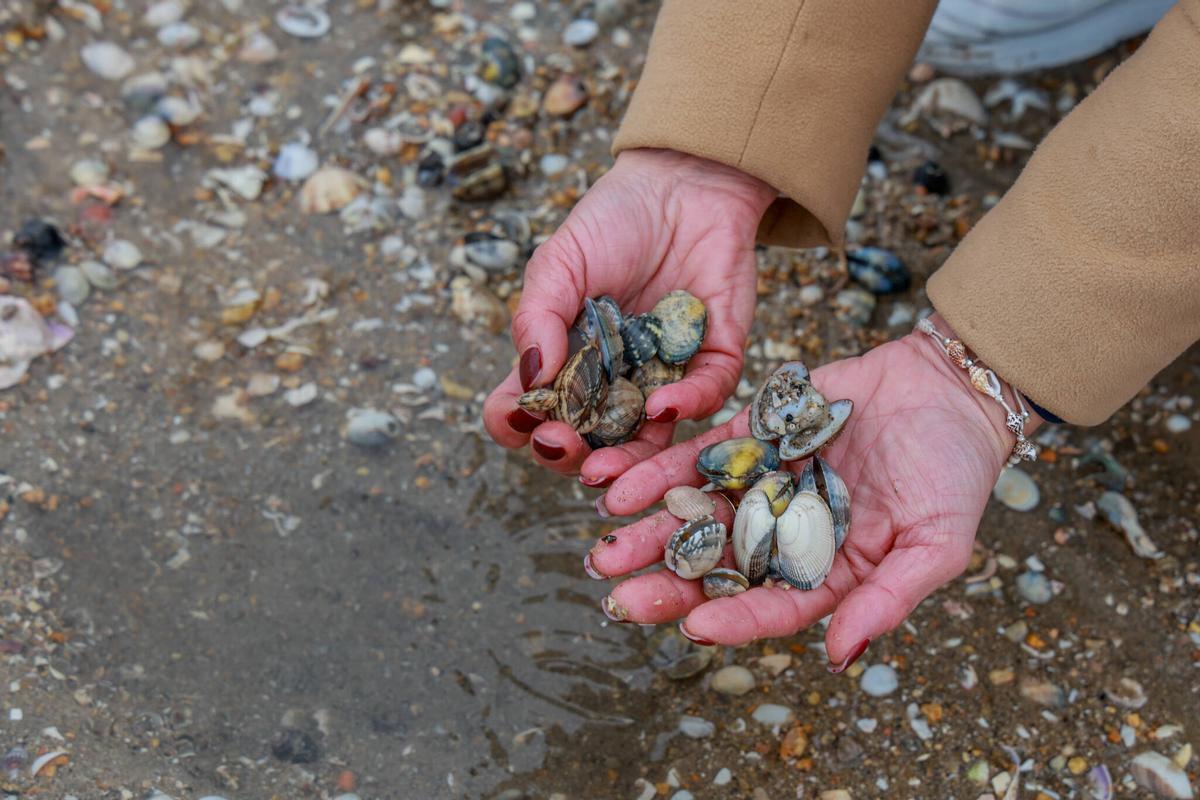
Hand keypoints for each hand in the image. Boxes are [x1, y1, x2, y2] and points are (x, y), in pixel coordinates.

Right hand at [483, 149, 776, 479]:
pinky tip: (661, 406)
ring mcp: (662, 374)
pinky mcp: (713, 359)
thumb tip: (529, 378)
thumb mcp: (559, 262)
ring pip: (645, 440)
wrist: (687, 181)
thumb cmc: (613, 220)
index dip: (517, 425)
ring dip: (624, 461)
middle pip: (586, 441)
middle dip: (567, 455)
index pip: (532, 410)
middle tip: (558, 445)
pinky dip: (683, 407)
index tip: (519, 419)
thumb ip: (538, 317)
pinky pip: (703, 397)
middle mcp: (613, 379)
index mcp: (566, 359)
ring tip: (602, 466)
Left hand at [586, 325, 1035, 669]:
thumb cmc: (956, 472)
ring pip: (696, 515)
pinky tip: (617, 486)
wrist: (948, 388)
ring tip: (604, 548)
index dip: (736, 618)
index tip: (694, 626)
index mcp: (827, 570)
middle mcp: (785, 533)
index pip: (774, 604)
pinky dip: (658, 472)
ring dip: (648, 532)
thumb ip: (889, 597)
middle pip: (720, 566)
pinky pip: (697, 457)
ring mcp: (763, 483)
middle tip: (617, 596)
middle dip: (668, 583)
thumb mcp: (938, 543)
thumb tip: (839, 657)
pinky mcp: (749, 433)